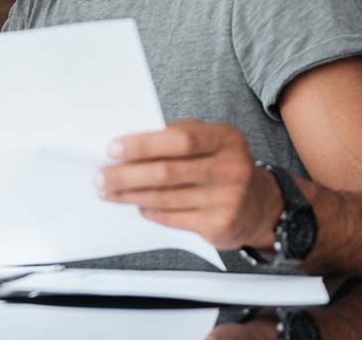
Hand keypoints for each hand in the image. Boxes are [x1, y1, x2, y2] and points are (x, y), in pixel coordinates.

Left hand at [96, 119, 283, 249]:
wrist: (261, 206)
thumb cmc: (222, 166)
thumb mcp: (211, 142)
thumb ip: (177, 137)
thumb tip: (128, 146)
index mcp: (226, 139)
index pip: (181, 139)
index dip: (144, 144)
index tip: (113, 149)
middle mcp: (232, 168)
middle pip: (168, 172)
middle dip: (127, 175)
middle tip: (100, 176)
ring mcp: (228, 199)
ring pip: (165, 197)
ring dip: (130, 195)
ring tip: (108, 192)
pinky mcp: (220, 225)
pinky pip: (172, 217)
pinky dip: (150, 211)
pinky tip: (137, 205)